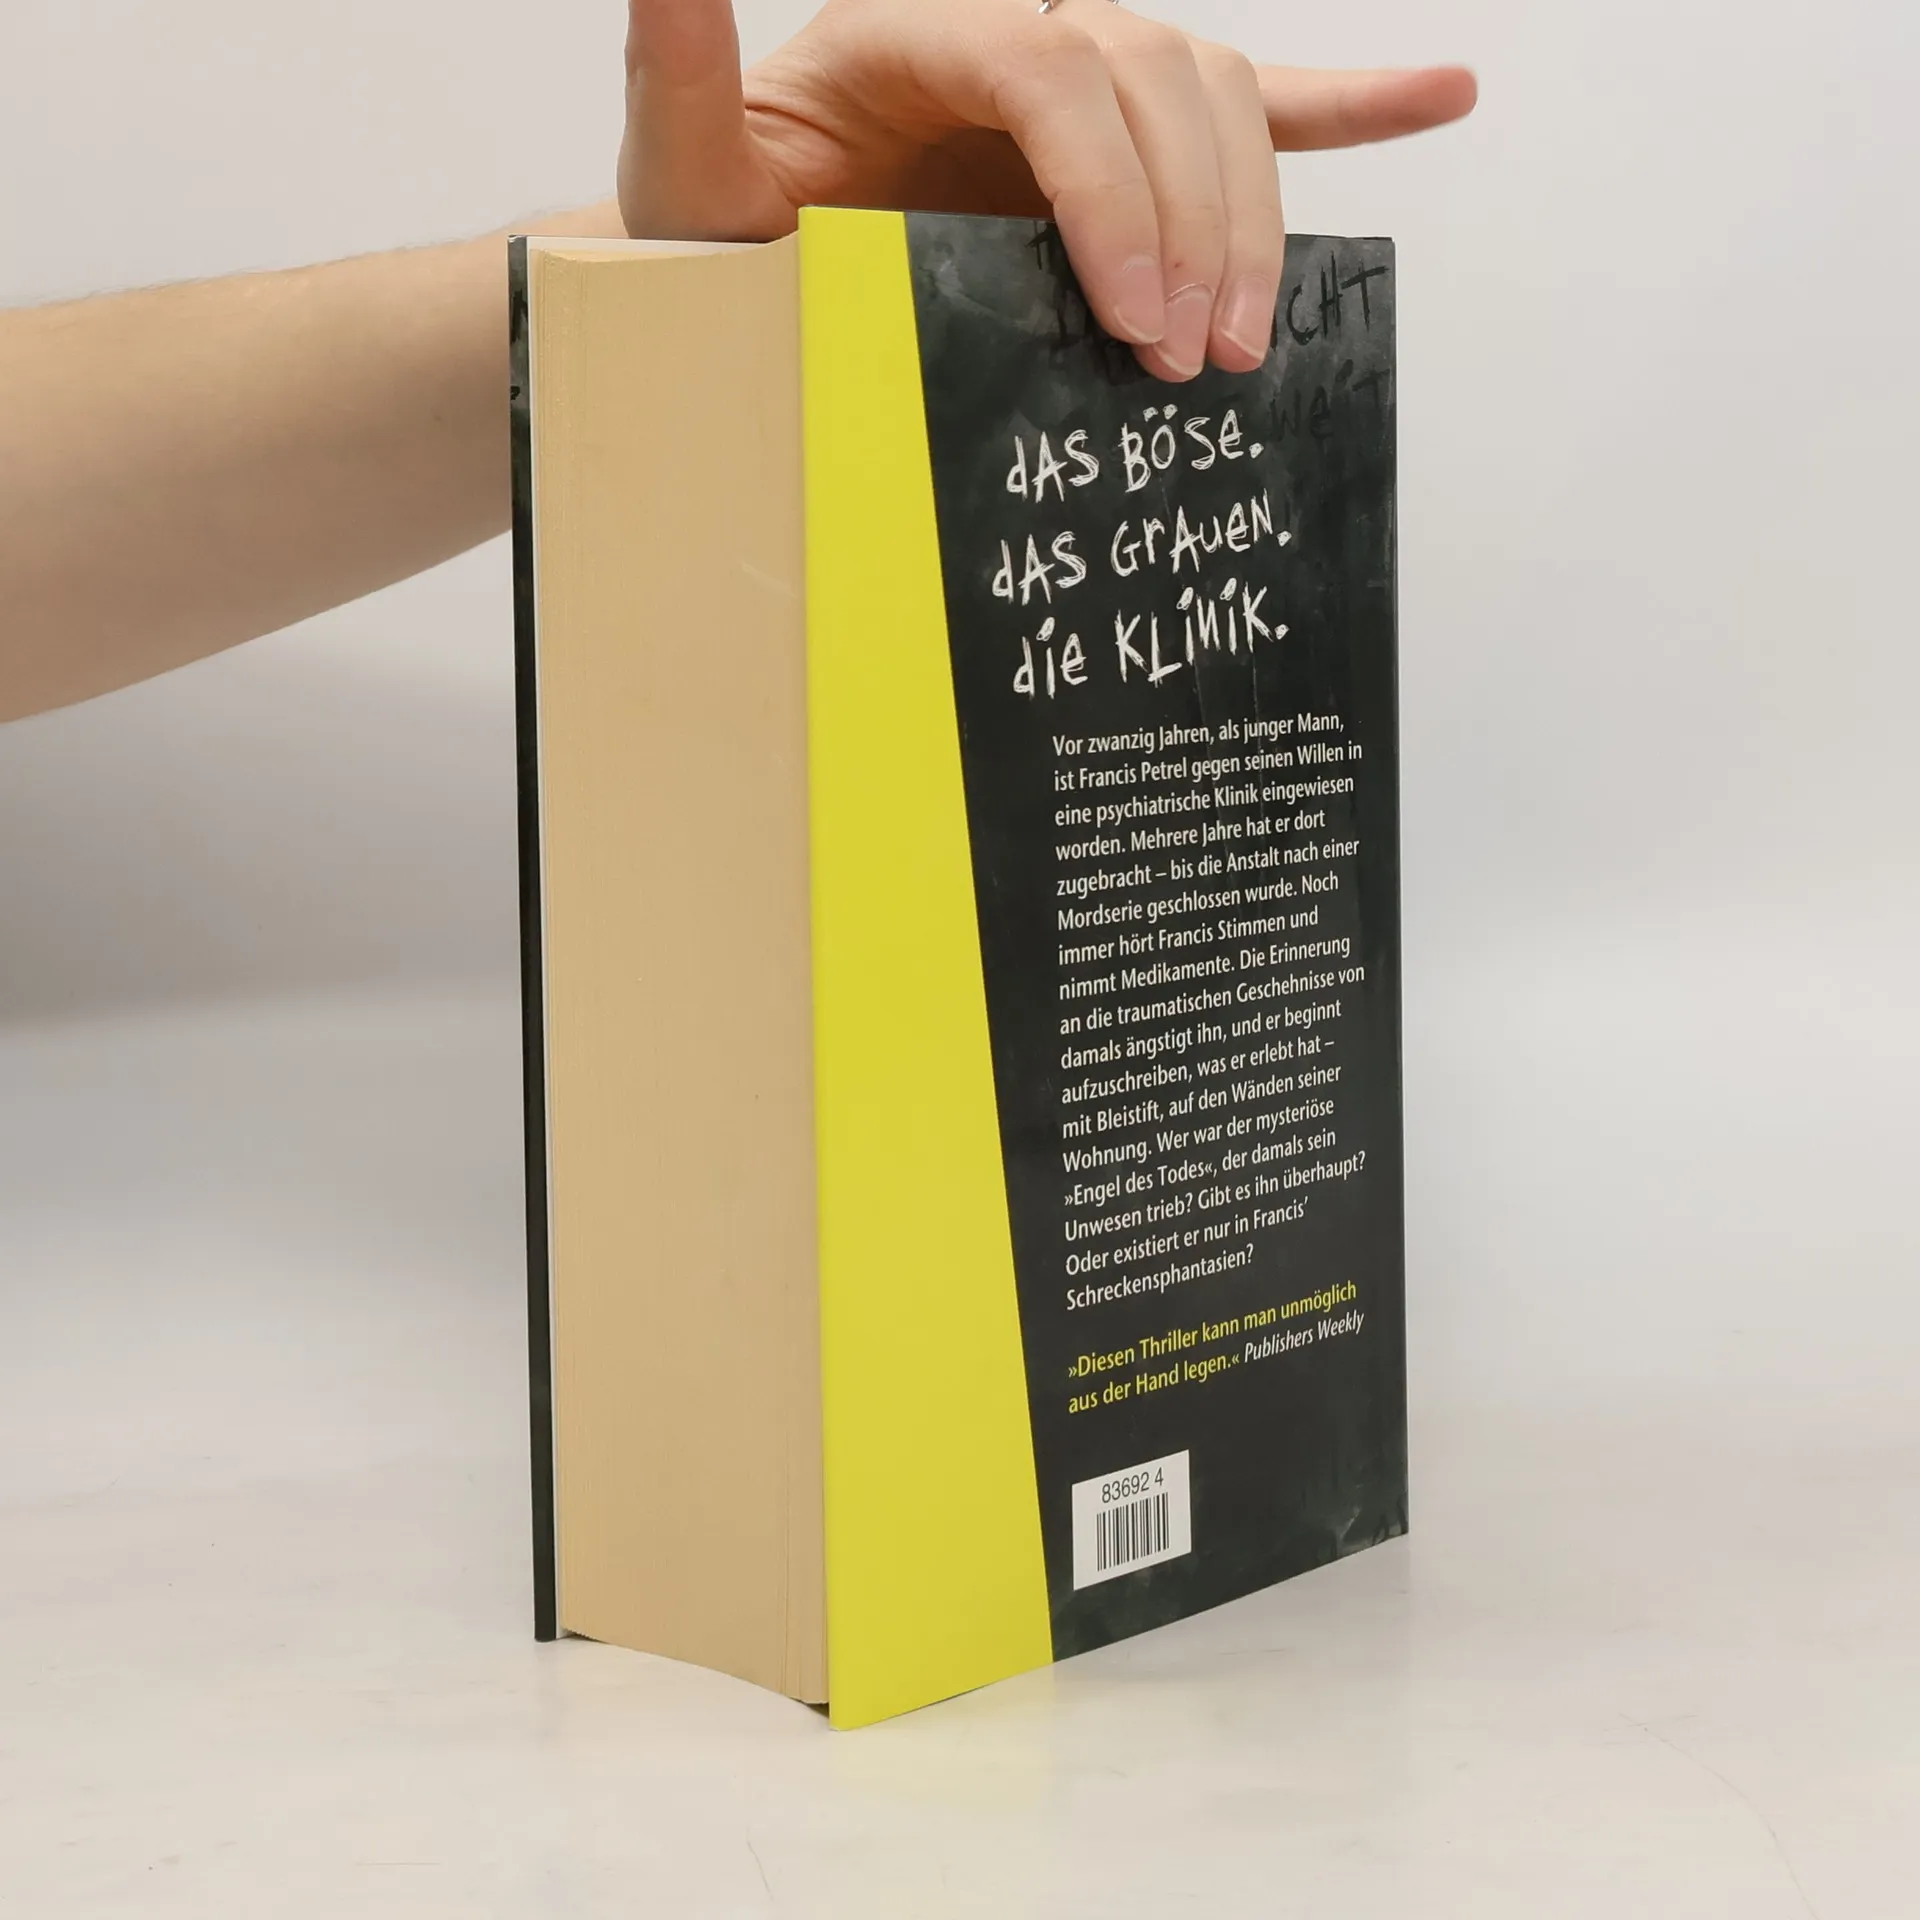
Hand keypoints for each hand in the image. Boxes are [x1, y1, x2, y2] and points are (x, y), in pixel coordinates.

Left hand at [617, 0, 1474, 382]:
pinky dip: (1349, 103)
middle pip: (1158, 72)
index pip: (1053, 67)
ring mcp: (1084, 74)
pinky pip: (1257, 98)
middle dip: (1190, 220)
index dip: (1110, 188)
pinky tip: (1442, 97)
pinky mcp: (1126, 136)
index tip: (1130, 317)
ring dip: (1251, 212)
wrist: (759, 269)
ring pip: (1217, 90)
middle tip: (1184, 360)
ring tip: (1242, 340)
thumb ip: (679, 81)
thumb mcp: (683, 173)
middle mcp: (1019, 26)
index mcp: (920, 24)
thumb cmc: (724, 235)